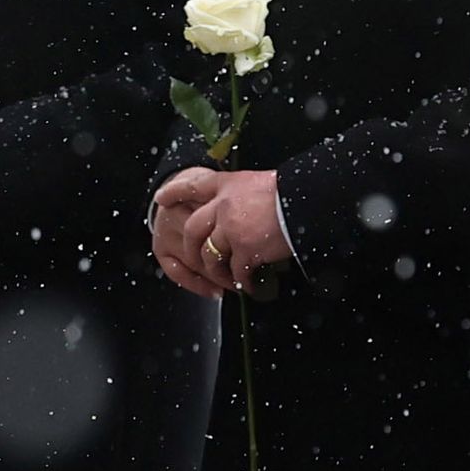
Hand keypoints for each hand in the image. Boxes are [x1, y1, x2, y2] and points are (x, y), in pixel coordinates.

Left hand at [157, 167, 291, 292]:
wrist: (307, 200)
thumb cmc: (292, 190)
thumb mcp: (261, 182)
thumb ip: (243, 196)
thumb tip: (243, 210)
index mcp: (228, 184)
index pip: (194, 185)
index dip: (176, 191)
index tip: (162, 198)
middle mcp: (223, 205)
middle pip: (193, 228)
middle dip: (192, 248)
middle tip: (197, 259)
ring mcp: (231, 228)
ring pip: (210, 255)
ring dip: (217, 272)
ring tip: (227, 281)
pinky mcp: (245, 249)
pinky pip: (236, 272)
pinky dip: (243, 283)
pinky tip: (251, 288)